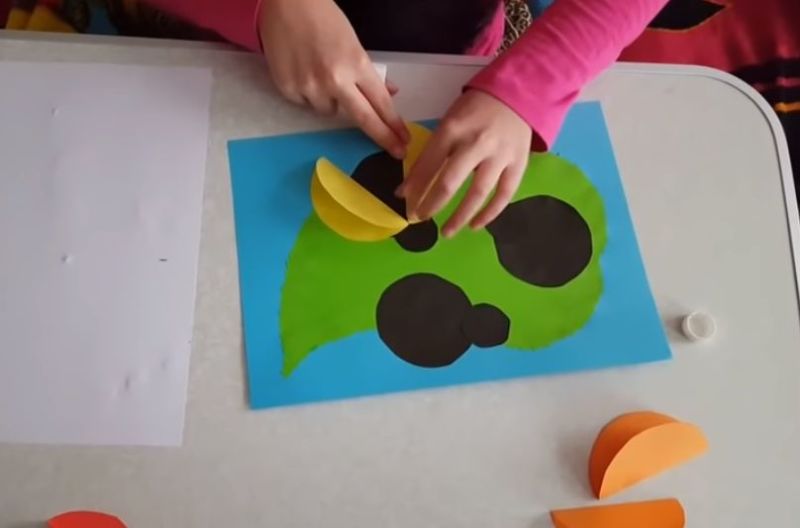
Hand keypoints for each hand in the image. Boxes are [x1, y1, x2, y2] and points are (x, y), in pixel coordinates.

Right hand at [258, 0, 408, 156]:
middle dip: (383, 136)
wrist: (286, 2)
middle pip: (364, 118)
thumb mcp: (354, 43)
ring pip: (329, 112)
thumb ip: (369, 72)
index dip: (393, 124)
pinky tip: (304, 72)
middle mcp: (334, 80)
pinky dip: (308, 94)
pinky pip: (305, 104)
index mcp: (356, 64)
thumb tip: (388, 93)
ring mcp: (309, 87)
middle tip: (397, 151)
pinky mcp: (288, 89)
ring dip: (332, 101)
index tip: (403, 140)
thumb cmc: (323, 18)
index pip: (380, 102)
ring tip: (322, 74)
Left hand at [398, 90, 531, 236]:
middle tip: (420, 218)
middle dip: (432, 204)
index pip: (428, 163)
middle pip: (450, 182)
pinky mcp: (518, 164)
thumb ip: (431, 152)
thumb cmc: (476, 111)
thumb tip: (408, 186)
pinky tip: (475, 225)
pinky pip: (504, 194)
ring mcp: (499, 155)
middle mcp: (476, 143)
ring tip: (446, 232)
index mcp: (453, 129)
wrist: (517, 96)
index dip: (414, 186)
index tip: (404, 202)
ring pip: (478, 193)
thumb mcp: (448, 122)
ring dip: (460, 216)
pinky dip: (490, 213)